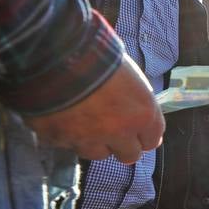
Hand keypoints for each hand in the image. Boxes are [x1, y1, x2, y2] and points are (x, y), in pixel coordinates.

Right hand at [23, 58, 163, 163]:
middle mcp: (119, 132)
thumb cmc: (99, 55)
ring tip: (84, 122)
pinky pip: (66, 144)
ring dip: (94, 142)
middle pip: (129, 155)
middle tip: (112, 131)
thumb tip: (137, 114)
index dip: (143, 135)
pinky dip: (66, 135)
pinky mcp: (59, 140)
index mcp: (142, 115)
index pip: (152, 140)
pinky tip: (62, 117)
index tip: (136, 130)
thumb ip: (136, 102)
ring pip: (97, 154)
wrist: (56, 54)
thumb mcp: (129, 76)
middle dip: (122, 144)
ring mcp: (88, 140)